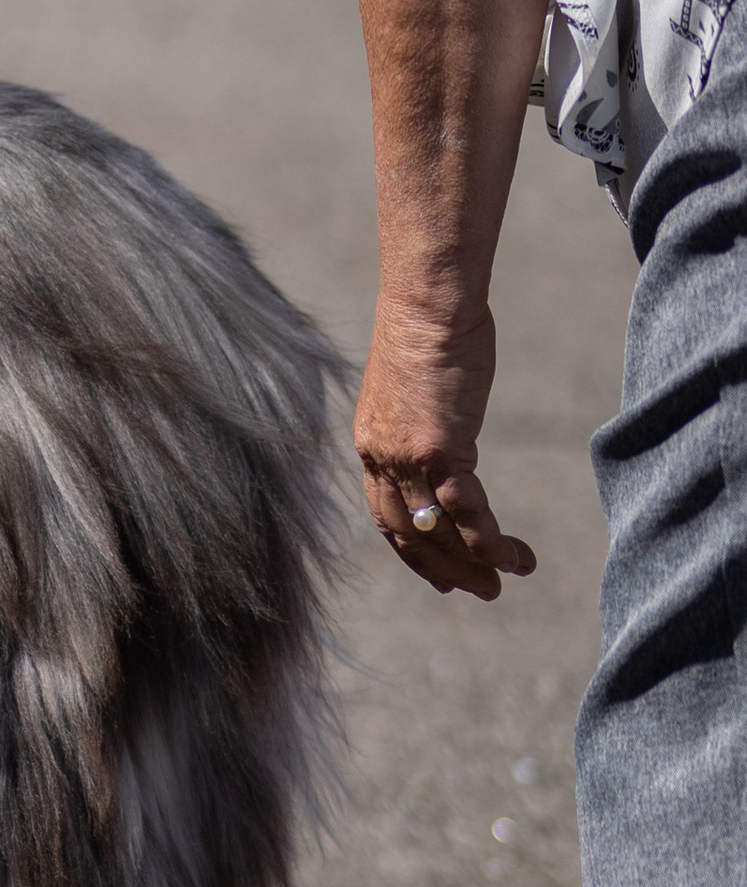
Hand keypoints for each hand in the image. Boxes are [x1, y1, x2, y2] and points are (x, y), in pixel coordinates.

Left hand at [351, 299, 535, 600]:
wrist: (430, 297)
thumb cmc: (431, 326)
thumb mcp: (419, 383)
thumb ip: (425, 414)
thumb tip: (446, 419)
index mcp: (372, 440)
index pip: (386, 514)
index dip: (413, 550)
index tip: (441, 574)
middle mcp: (380, 455)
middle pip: (407, 533)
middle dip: (444, 569)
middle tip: (481, 590)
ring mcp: (405, 455)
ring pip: (437, 531)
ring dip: (473, 563)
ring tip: (507, 578)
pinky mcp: (437, 448)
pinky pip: (465, 513)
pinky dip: (490, 542)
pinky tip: (515, 557)